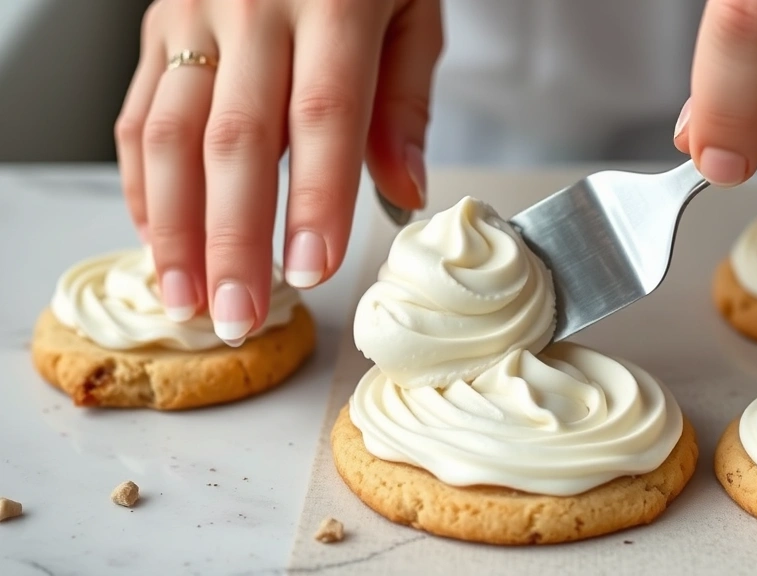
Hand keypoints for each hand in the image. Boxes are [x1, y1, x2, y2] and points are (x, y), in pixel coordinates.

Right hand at [115, 0, 441, 344]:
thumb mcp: (414, 11)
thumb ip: (405, 101)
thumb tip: (402, 193)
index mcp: (334, 1)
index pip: (324, 117)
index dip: (315, 201)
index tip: (312, 272)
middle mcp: (255, 4)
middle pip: (237, 139)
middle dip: (233, 239)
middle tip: (238, 314)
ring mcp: (196, 13)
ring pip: (172, 133)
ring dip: (172, 226)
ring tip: (184, 298)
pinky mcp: (159, 23)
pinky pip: (141, 112)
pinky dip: (145, 183)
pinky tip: (157, 237)